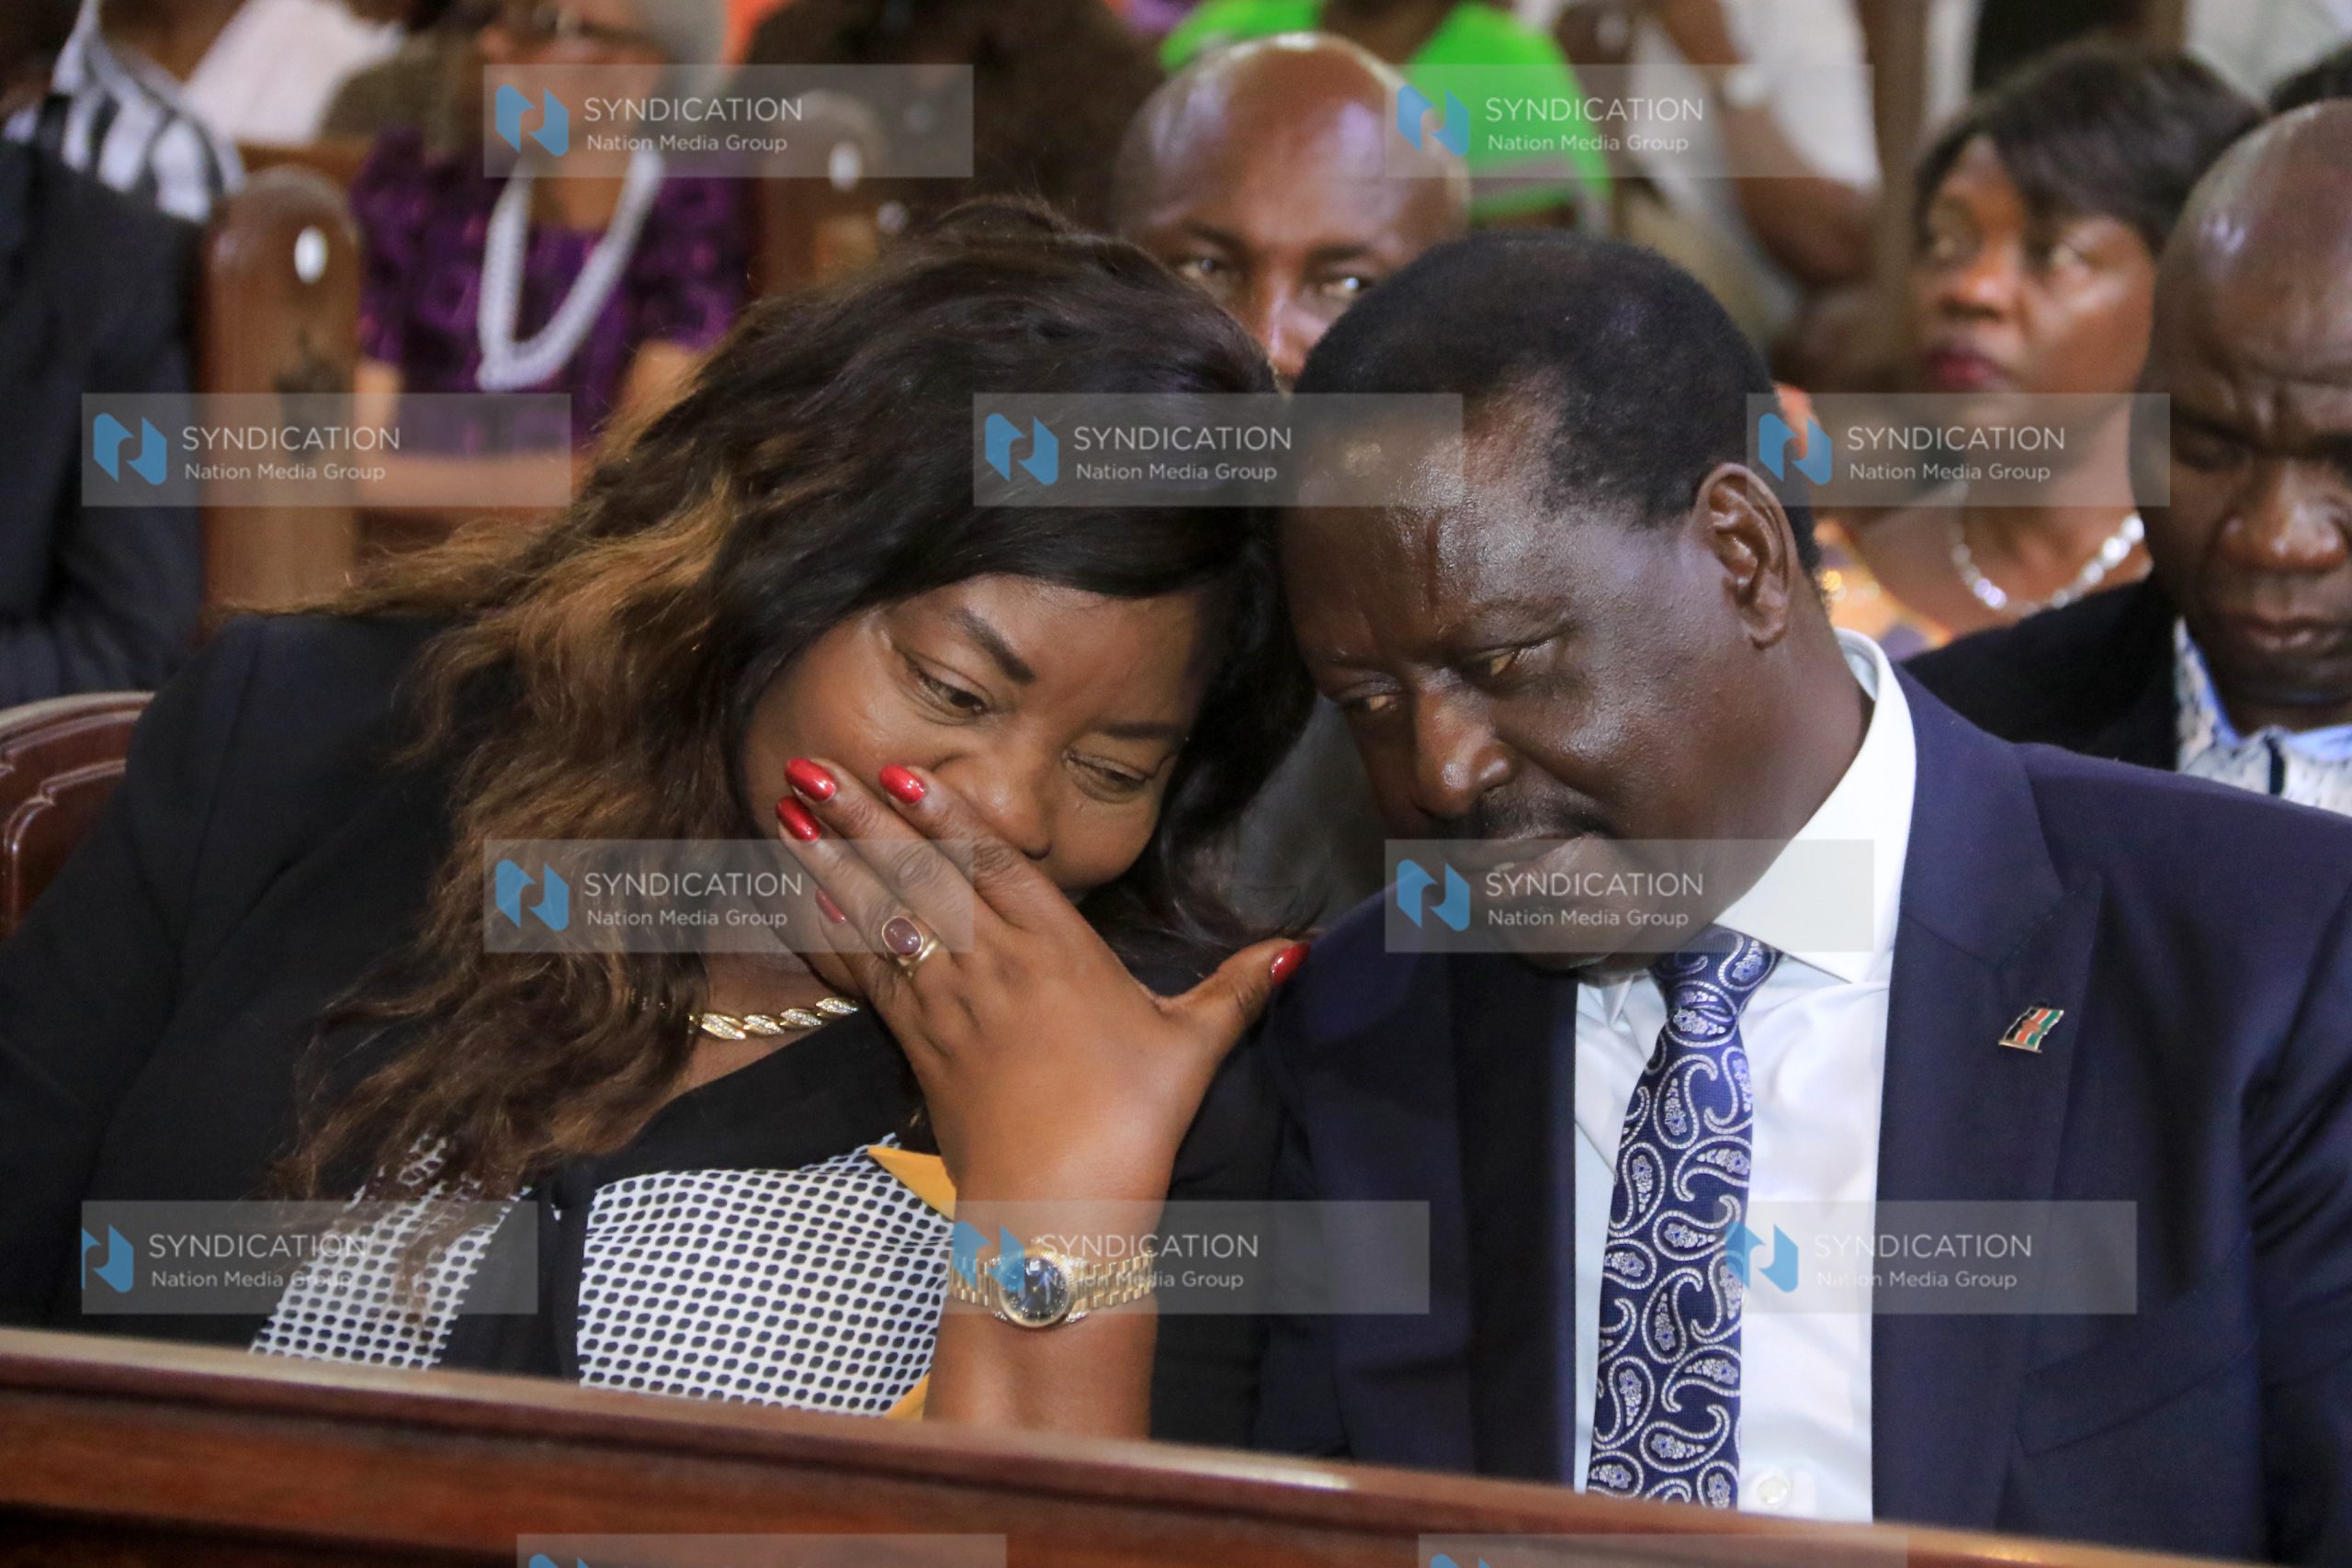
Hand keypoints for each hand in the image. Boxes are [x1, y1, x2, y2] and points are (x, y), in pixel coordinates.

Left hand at [770, 759, 1306, 1204]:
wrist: (1060, 1207)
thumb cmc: (1132, 1122)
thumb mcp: (1193, 1046)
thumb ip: (1236, 987)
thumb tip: (1300, 947)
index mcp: (1060, 952)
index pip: (997, 866)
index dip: (950, 815)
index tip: (905, 770)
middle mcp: (994, 966)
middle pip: (921, 876)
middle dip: (864, 818)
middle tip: (811, 764)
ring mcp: (949, 1006)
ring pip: (882, 916)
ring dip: (832, 860)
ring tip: (786, 810)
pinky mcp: (920, 1048)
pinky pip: (868, 974)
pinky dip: (834, 931)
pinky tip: (805, 896)